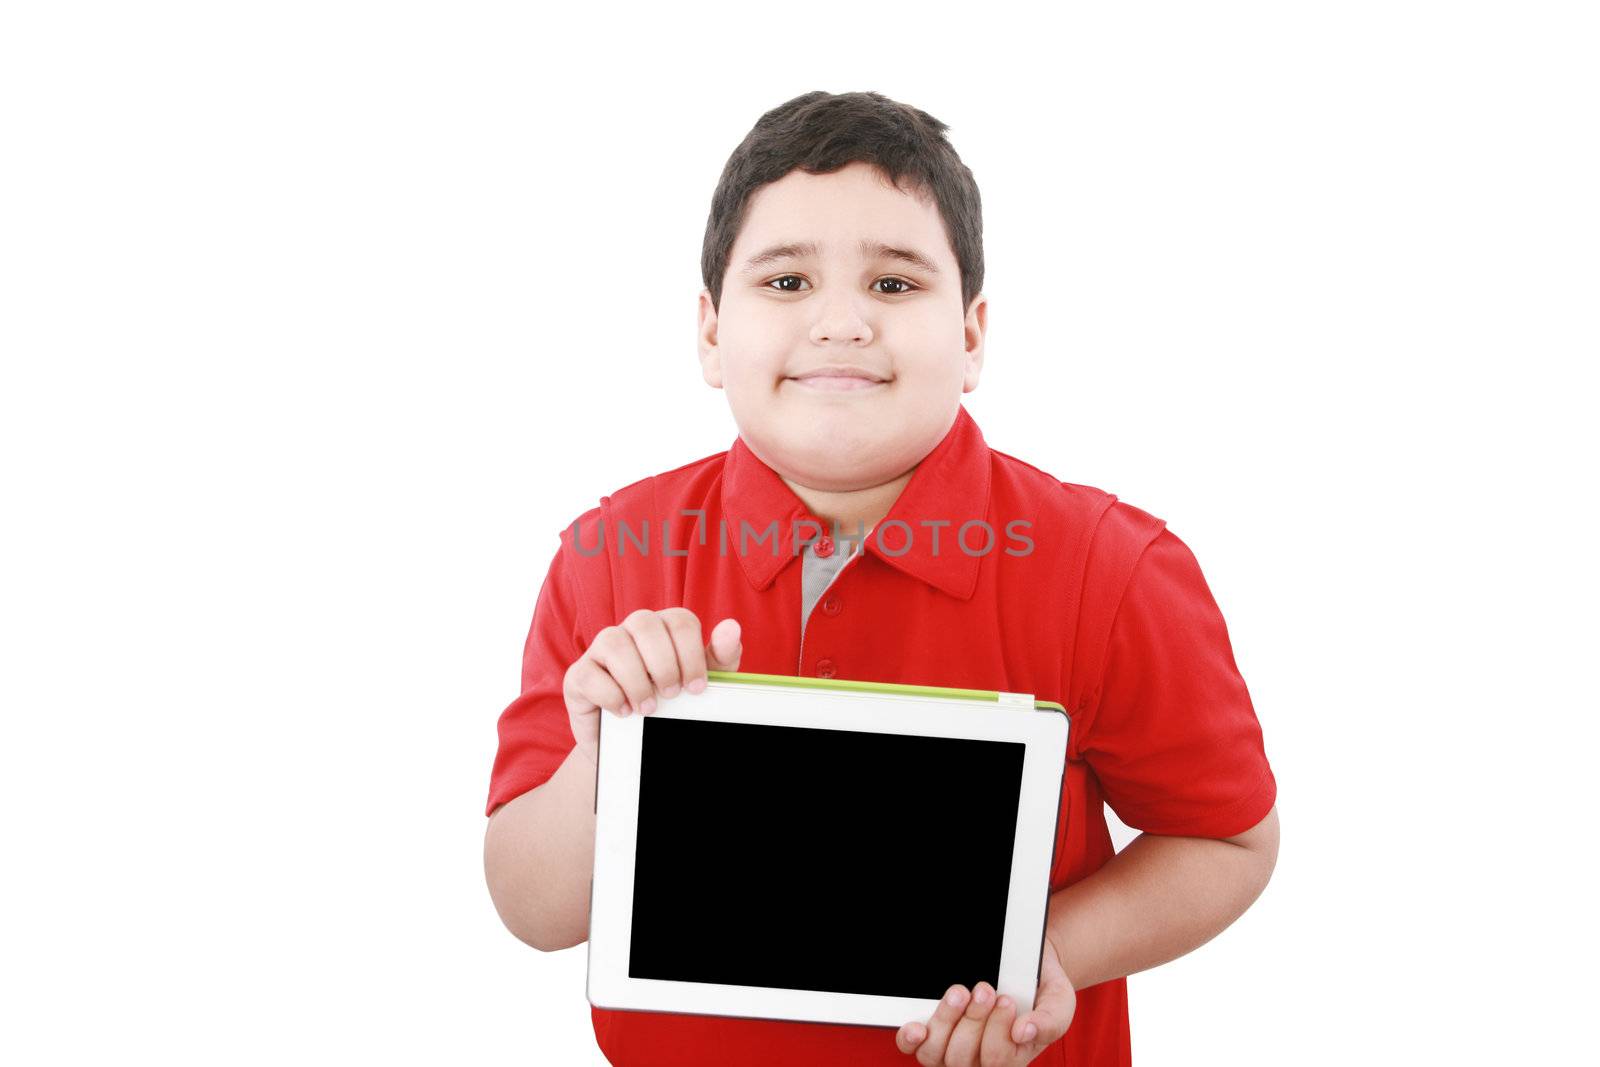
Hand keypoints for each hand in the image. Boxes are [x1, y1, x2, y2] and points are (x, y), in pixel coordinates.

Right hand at [562, 609, 741, 764]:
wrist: (632, 745)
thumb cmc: (671, 704)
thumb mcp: (699, 682)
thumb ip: (720, 657)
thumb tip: (732, 627)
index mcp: (664, 627)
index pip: (680, 620)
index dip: (691, 653)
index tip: (697, 687)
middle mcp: (631, 631)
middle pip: (645, 623)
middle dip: (663, 663)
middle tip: (672, 695)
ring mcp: (601, 650)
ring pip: (614, 642)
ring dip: (636, 679)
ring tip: (648, 708)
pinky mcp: (578, 675)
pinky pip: (589, 673)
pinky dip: (610, 695)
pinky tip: (624, 712)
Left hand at [894, 937, 1074, 1065]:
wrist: (1025, 964)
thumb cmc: (1041, 989)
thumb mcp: (1059, 1002)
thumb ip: (1050, 1021)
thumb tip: (1023, 1031)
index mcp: (1011, 1059)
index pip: (995, 1062)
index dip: (997, 1031)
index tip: (1006, 999)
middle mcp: (979, 1061)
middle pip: (962, 1060)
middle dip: (974, 1020)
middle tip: (985, 989)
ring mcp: (953, 1049)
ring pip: (936, 1055)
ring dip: (946, 1020)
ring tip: (960, 992)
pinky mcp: (934, 1032)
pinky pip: (914, 1047)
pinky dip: (912, 1038)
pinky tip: (916, 1026)